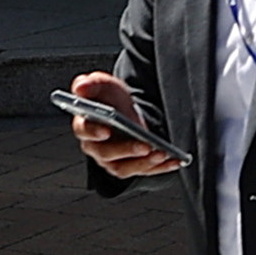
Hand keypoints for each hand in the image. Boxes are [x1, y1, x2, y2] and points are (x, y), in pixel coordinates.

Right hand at [65, 68, 180, 177]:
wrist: (127, 110)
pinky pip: (144, 171)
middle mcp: (95, 148)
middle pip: (107, 154)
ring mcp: (112, 160)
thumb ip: (91, 83)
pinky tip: (174, 160)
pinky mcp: (131, 166)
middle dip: (127, 150)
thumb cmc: (110, 99)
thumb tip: (81, 87)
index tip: (106, 130)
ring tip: (162, 153)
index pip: (84, 131)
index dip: (93, 132)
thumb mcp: (103, 85)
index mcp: (85, 126)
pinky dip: (160, 168)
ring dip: (144, 163)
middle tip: (145, 145)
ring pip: (124, 168)